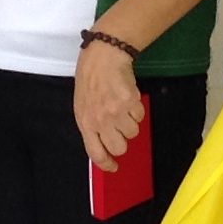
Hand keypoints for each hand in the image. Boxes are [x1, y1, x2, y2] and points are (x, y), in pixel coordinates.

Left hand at [72, 38, 143, 172]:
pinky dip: (137, 109)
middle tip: (120, 127)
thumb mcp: (82, 105)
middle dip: (122, 140)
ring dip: (130, 122)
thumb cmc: (91, 78)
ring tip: (122, 106)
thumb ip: (92, 125)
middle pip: (119, 148)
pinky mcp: (131, 103)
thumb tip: (103, 143)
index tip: (114, 166)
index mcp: (85, 122)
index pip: (96, 153)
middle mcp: (100, 121)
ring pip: (133, 132)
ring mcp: (116, 112)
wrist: (103, 56)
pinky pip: (140, 116)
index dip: (107, 163)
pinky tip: (128, 97)